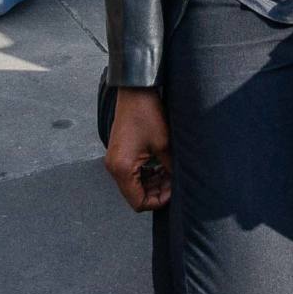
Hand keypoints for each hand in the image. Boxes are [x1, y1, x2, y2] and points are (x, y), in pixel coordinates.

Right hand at [103, 87, 171, 210]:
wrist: (135, 91)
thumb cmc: (147, 114)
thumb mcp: (163, 144)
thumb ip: (170, 168)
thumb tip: (178, 184)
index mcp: (122, 169)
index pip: (138, 202)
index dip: (158, 202)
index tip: (173, 191)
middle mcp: (113, 167)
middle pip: (135, 195)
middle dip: (156, 192)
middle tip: (174, 182)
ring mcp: (114, 160)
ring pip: (135, 185)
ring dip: (152, 184)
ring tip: (170, 174)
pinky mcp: (119, 153)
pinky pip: (132, 173)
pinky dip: (146, 174)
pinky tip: (161, 167)